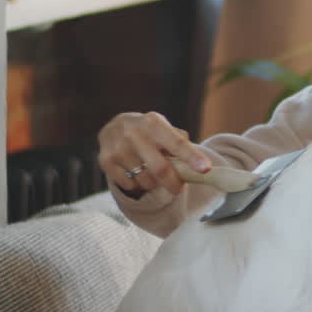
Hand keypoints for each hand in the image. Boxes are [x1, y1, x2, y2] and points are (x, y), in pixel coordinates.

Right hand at [97, 112, 211, 196]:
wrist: (113, 127)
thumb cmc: (147, 131)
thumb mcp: (164, 129)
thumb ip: (180, 143)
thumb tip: (198, 162)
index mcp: (153, 123)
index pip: (177, 143)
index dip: (192, 157)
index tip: (205, 168)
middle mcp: (133, 133)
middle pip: (160, 169)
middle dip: (174, 183)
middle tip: (178, 188)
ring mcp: (118, 148)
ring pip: (145, 180)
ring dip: (154, 183)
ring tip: (151, 173)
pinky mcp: (106, 162)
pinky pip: (130, 185)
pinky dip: (138, 184)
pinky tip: (135, 172)